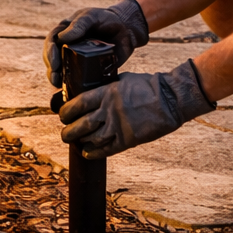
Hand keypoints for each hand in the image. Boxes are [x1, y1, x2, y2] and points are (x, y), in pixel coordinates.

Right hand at [42, 0, 149, 87]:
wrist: (125, 29)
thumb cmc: (106, 19)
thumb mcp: (92, 17)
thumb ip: (79, 25)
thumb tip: (62, 38)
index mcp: (64, 32)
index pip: (51, 43)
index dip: (49, 54)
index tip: (54, 64)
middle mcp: (66, 47)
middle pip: (52, 60)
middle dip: (52, 70)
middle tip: (55, 79)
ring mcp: (76, 59)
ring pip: (61, 71)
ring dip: (58, 79)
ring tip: (59, 85)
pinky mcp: (87, 70)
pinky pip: (77, 79)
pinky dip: (72, 86)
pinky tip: (71, 92)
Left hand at [59, 61, 215, 157]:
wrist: (170, 99)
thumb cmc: (148, 86)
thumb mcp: (123, 80)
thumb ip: (106, 88)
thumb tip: (91, 92)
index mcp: (106, 93)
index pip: (77, 104)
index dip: (65, 111)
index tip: (62, 115)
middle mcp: (109, 111)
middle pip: (80, 124)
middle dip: (68, 131)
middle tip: (65, 132)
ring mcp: (118, 126)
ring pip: (90, 139)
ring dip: (80, 142)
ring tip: (75, 142)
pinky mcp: (128, 140)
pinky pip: (106, 150)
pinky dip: (93, 152)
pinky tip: (87, 152)